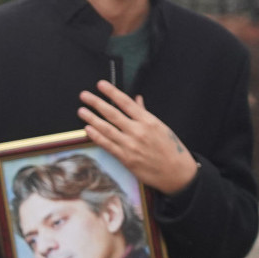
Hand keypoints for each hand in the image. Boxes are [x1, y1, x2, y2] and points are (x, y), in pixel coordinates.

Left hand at [78, 81, 198, 193]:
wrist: (177, 173)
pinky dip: (96, 136)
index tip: (101, 84)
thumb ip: (145, 113)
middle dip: (96, 103)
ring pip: (106, 129)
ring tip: (81, 110)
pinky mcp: (125, 158)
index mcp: (148, 121)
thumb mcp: (161, 127)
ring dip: (91, 118)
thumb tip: (136, 99)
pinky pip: (107, 145)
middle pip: (113, 113)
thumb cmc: (171, 148)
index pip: (126, 103)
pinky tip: (87, 129)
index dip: (112, 92)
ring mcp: (130, 145)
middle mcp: (138, 131)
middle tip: (84, 95)